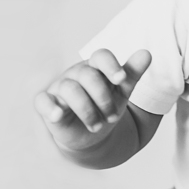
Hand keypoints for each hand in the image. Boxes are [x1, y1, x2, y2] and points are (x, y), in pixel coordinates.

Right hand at [34, 48, 151, 151]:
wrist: (91, 134)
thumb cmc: (106, 106)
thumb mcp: (122, 92)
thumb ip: (132, 72)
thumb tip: (147, 53)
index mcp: (96, 66)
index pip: (101, 56)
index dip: (112, 66)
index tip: (122, 80)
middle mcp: (77, 73)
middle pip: (88, 75)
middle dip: (103, 98)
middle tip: (112, 117)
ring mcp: (60, 87)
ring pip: (70, 89)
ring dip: (87, 110)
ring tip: (97, 126)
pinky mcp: (47, 103)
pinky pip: (42, 101)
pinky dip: (50, 108)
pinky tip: (59, 116)